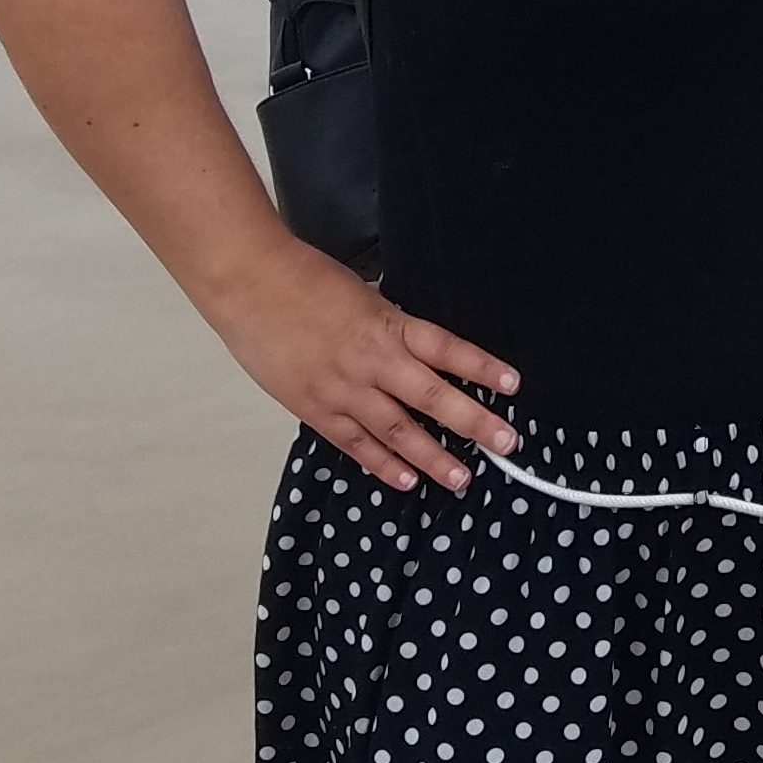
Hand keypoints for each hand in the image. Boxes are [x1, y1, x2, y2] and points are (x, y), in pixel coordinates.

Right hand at [203, 240, 521, 494]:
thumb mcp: (364, 296)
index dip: (481, 367)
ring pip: (397, 431)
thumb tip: (419, 351)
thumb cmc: (305, 280)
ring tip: (461, 478)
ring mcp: (343, 390)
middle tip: (506, 444)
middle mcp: (372, 361)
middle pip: (432, 397)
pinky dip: (381, 464)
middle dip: (473, 422)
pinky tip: (405, 481)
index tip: (513, 384)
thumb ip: (392, 327)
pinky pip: (355, 443)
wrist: (249, 285)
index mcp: (389, 325)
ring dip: (431, 458)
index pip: (447, 349)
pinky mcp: (315, 409)